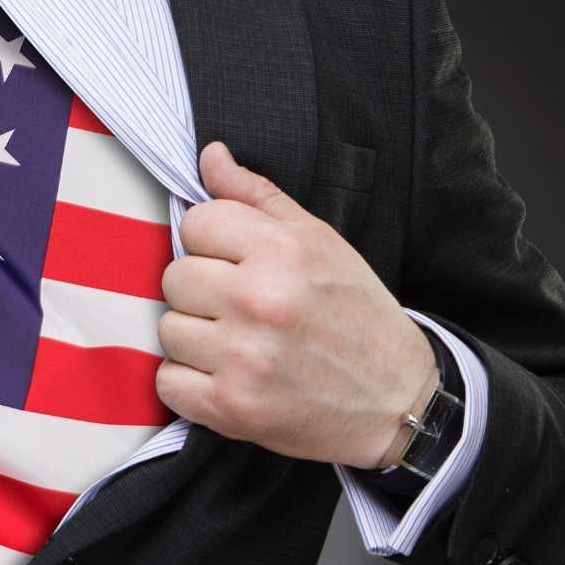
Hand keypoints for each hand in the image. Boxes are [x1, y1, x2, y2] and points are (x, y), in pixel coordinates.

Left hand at [155, 142, 439, 469]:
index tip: (236, 262)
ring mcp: (242, 358)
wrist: (396, 400)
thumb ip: (258, 197)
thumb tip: (210, 156)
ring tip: (238, 343)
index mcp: (283, 252)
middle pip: (174, 277)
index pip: (196, 223)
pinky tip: (226, 375)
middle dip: (202, 291)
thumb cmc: (356, 316)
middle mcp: (259, 301)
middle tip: (240, 307)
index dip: (212, 242)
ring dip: (195, 338)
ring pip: (168, 330)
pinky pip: (167, 382)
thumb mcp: (320, 242)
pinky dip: (190, 382)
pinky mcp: (230, 407)